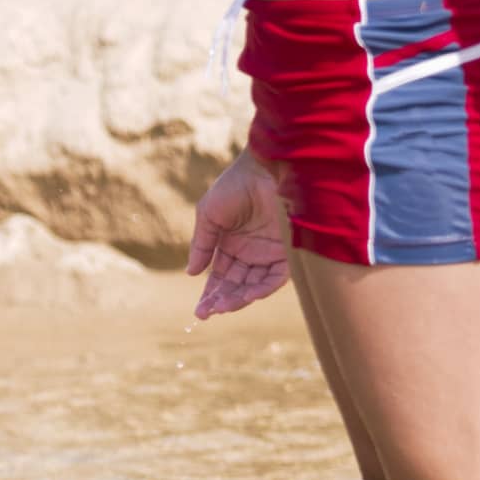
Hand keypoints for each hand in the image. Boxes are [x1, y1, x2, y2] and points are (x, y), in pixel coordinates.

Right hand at [187, 151, 289, 318]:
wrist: (269, 167)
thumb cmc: (237, 185)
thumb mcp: (209, 214)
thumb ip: (202, 244)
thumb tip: (191, 273)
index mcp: (232, 243)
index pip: (220, 276)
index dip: (210, 295)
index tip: (200, 311)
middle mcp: (252, 252)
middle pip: (235, 284)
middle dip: (222, 300)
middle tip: (209, 312)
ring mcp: (270, 253)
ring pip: (254, 284)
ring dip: (239, 298)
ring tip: (224, 306)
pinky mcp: (288, 252)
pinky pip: (275, 277)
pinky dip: (262, 288)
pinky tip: (247, 295)